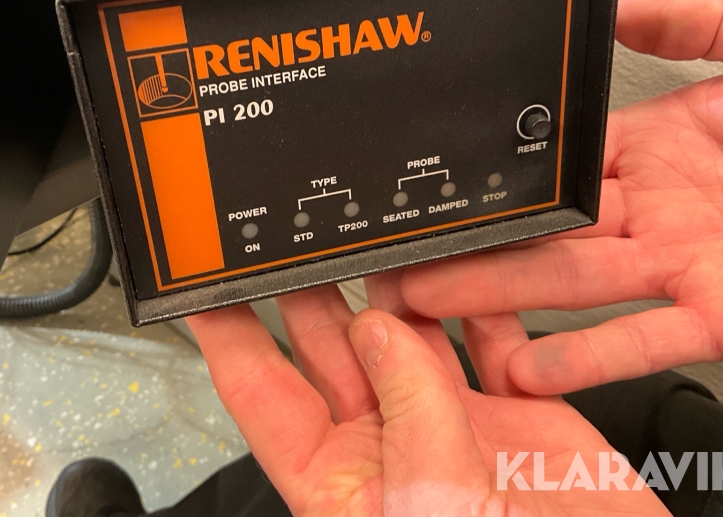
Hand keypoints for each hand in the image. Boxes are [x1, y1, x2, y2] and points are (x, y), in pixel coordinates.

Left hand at [187, 276, 668, 515]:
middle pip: (332, 349)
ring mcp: (455, 425)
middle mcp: (391, 445)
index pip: (262, 392)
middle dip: (309, 289)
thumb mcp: (438, 504)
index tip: (203, 286)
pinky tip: (468, 262)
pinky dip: (480, 299)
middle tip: (294, 233)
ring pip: (409, 334)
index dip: (228, 334)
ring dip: (394, 284)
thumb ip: (407, 408)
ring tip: (378, 232)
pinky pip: (489, 337)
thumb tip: (379, 328)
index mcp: (341, 480)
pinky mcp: (519, 411)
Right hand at [400, 0, 722, 394]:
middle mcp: (653, 207)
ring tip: (438, 314)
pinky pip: (637, 341)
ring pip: (571, 286)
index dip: (496, 178)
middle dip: (471, 251)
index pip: (554, 160)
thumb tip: (621, 9)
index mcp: (656, 141)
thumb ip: (703, 18)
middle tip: (410, 266)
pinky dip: (582, 360)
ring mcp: (678, 265)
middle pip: (543, 231)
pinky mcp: (716, 317)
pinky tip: (527, 370)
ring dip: (501, 303)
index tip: (443, 192)